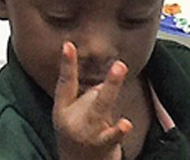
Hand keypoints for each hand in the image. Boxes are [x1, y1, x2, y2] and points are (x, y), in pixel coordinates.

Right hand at [52, 42, 130, 159]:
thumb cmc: (78, 134)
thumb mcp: (74, 114)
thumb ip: (89, 95)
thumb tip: (108, 81)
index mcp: (64, 110)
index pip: (65, 83)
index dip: (67, 64)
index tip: (68, 45)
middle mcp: (74, 121)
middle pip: (90, 95)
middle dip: (104, 78)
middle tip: (117, 62)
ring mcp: (88, 133)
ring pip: (101, 108)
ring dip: (110, 89)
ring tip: (119, 71)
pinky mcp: (102, 145)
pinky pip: (111, 136)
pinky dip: (118, 130)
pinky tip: (125, 124)